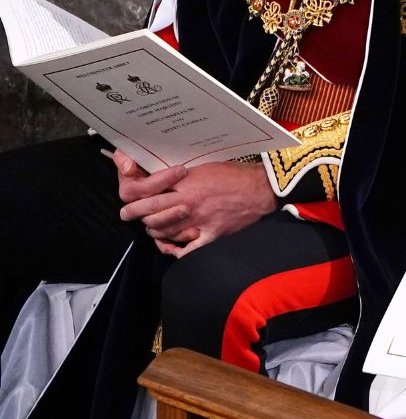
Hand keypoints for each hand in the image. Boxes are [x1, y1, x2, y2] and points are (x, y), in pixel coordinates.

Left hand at [114, 151, 275, 256]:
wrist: (262, 188)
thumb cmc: (236, 175)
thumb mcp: (204, 168)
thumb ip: (182, 179)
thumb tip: (163, 184)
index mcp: (185, 185)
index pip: (146, 196)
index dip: (133, 202)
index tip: (129, 203)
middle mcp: (188, 205)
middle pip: (150, 216)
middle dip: (136, 216)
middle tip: (131, 215)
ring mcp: (199, 223)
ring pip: (164, 233)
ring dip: (155, 231)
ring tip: (154, 227)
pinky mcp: (212, 235)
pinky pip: (187, 250)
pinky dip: (176, 251)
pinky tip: (173, 247)